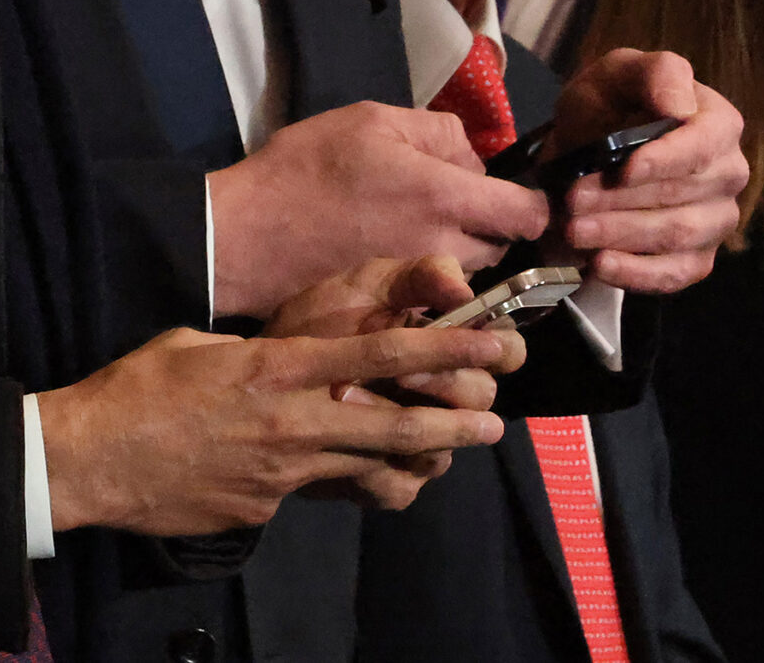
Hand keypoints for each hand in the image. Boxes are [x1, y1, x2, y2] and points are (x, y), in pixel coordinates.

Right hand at [36, 318, 512, 534]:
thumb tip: (277, 365)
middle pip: (393, 423)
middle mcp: (289, 421)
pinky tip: (313, 472)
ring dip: (414, 459)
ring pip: (365, 464)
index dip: (440, 350)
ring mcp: (281, 471)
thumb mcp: (195, 347)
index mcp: (272, 369)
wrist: (92, 459)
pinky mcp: (265, 507)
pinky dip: (324, 477)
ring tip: (446, 456)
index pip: (374, 356)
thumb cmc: (135, 389)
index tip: (489, 345)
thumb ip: (250, 357)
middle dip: (452, 423)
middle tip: (495, 421)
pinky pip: (309, 489)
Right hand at [209, 103, 550, 318]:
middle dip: (487, 225)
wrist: (248, 233)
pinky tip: (394, 253)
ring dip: (459, 251)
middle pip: (501, 245)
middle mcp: (446, 247)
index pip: (531, 214)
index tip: (514, 192)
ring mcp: (423, 282)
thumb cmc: (306, 168)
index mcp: (446, 197)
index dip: (535, 202)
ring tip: (416, 227)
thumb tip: (472, 159)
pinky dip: (428, 275)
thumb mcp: (370, 120)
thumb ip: (437, 131)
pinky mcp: (398, 303)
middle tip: (450, 202)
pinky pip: (436, 289)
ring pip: (469, 269)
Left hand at [260, 256, 524, 507]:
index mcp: (449, 347)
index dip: (494, 348)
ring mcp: (424, 443)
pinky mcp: (391, 480)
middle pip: (481, 399)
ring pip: (444, 448)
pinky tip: (338, 445)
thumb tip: (463, 289)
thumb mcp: (359, 287)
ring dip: (396, 425)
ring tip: (343, 398)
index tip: (460, 337)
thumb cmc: (316, 325)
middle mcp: (447, 399)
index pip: (507, 350)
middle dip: (440, 384)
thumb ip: (416, 277)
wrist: (255, 379)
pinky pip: (401, 486)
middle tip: (398, 371)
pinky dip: (370, 467)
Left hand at [549, 49, 747, 291]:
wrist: (586, 147)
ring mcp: (716, 219)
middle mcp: (727, 174)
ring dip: (622, 235)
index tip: (623, 170)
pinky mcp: (696, 256)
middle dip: (623, 200)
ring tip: (574, 230)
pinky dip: (636, 274)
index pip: (703, 146)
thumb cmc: (608, 104)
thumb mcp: (618, 73)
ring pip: (677, 236)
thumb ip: (654, 74)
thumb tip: (680, 105)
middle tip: (572, 200)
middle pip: (683, 195)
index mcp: (718, 124)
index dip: (665, 161)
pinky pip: (676, 273)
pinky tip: (599, 264)